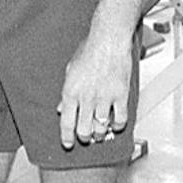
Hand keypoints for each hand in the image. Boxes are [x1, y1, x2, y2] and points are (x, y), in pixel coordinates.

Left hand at [57, 26, 133, 149]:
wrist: (109, 39)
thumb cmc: (90, 49)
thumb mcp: (70, 69)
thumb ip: (66, 92)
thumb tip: (61, 108)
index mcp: (71, 91)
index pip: (66, 122)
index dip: (66, 137)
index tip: (68, 143)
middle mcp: (86, 97)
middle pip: (83, 130)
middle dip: (84, 137)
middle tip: (86, 137)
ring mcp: (104, 97)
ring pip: (101, 128)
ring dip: (100, 133)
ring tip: (101, 132)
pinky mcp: (120, 95)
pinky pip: (120, 119)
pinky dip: (117, 125)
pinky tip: (115, 123)